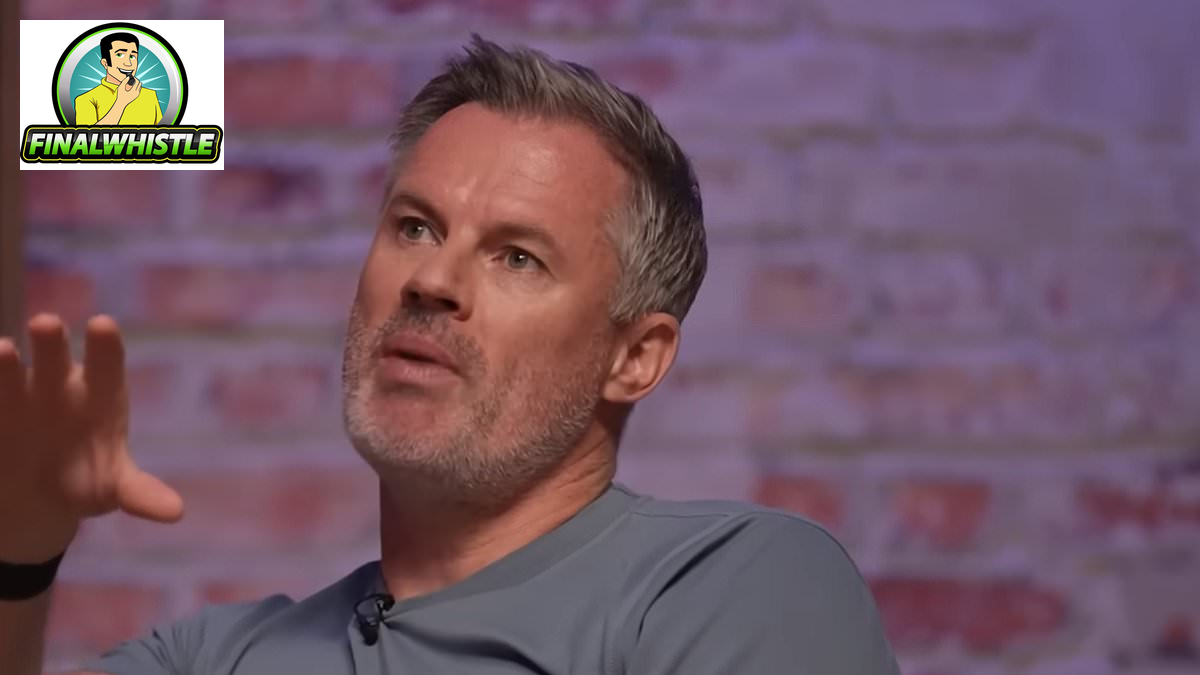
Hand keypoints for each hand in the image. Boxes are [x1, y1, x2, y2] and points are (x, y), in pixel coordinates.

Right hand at [0, 314, 182, 563]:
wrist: (37, 497)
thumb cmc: (88, 481)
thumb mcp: (115, 490)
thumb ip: (141, 494)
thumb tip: (175, 512)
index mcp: (99, 397)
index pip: (106, 366)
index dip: (105, 346)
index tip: (102, 324)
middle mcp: (57, 387)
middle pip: (55, 359)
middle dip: (51, 342)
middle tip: (46, 322)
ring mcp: (17, 397)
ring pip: (10, 373)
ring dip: (5, 364)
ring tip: (3, 349)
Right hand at [114, 75, 140, 107]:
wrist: (122, 103)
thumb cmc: (120, 95)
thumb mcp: (121, 87)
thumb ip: (124, 81)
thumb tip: (128, 77)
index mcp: (133, 91)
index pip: (137, 82)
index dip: (135, 78)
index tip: (132, 76)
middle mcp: (137, 93)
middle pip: (139, 84)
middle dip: (137, 80)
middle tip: (133, 78)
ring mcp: (137, 95)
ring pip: (140, 87)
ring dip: (137, 83)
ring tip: (133, 81)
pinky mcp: (137, 96)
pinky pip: (139, 90)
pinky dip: (137, 87)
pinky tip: (134, 85)